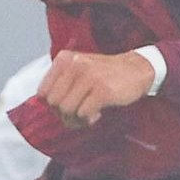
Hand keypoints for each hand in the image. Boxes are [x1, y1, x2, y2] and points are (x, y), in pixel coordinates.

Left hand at [37, 49, 158, 125]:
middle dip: (64, 115)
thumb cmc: (105, 74)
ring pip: (67, 110)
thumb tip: (47, 107)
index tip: (66, 107)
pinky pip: (84, 114)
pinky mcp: (103, 90)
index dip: (53, 106)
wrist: (136, 69)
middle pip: (54, 103)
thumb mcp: (79, 69)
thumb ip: (61, 83)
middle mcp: (74, 65)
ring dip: (77, 119)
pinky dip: (89, 120)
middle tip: (77, 115)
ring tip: (88, 115)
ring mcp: (89, 77)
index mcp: (64, 59)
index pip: (43, 92)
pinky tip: (97, 114)